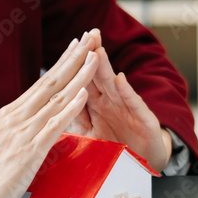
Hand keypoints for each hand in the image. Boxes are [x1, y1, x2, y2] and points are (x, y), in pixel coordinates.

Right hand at [0, 32, 99, 197]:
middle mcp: (18, 117)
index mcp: (12, 114)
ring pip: (57, 97)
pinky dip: (70, 108)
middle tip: (90, 37)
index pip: (43, 82)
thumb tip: (28, 117)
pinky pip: (55, 125)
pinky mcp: (30, 150)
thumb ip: (17, 127)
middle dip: (74, 57)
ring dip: (79, 76)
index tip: (76, 46)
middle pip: (51, 81)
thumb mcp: (2, 142)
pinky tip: (83, 95)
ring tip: (94, 57)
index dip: (62, 63)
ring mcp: (24, 131)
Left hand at [68, 30, 171, 171]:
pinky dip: (126, 93)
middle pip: (99, 76)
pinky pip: (133, 105)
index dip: (77, 64)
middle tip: (89, 34)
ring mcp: (127, 110)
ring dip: (106, 68)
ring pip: (113, 86)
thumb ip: (76, 120)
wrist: (145, 164)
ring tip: (98, 50)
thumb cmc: (118, 147)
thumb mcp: (91, 136)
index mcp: (95, 105)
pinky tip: (120, 79)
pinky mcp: (144, 121)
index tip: (70, 45)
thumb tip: (52, 109)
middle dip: (93, 54)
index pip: (83, 80)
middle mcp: (111, 103)